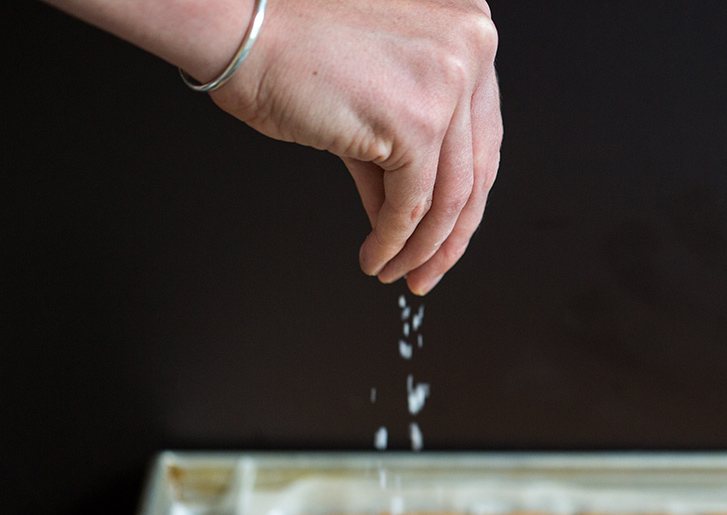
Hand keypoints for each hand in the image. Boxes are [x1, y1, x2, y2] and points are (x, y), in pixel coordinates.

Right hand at [213, 0, 501, 293]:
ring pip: (450, 195)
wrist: (239, 27)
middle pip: (476, 166)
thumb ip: (406, 142)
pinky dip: (394, 240)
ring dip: (422, 247)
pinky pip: (413, 204)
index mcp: (470, 26)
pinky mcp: (417, 121)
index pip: (483, 132)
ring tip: (398, 270)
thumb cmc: (289, 43)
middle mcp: (472, 45)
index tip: (450, 230)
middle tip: (430, 267)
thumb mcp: (377, 89)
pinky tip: (376, 256)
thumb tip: (415, 212)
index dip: (466, 194)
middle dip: (452, 233)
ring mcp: (449, 81)